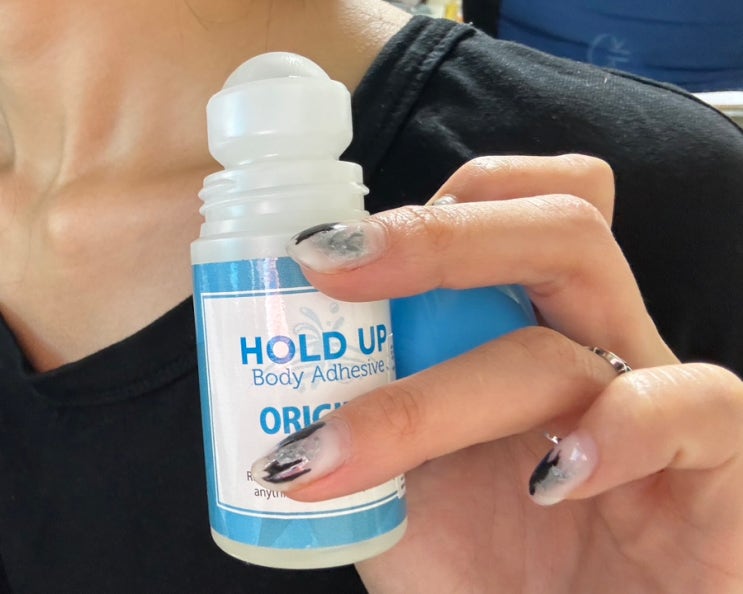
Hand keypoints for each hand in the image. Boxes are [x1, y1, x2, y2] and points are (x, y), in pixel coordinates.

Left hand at [259, 155, 742, 592]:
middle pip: (561, 223)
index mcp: (520, 329)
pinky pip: (695, 405)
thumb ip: (354, 406)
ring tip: (340, 456)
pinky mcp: (715, 463)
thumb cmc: (474, 568)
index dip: (421, 212)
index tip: (318, 253)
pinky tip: (544, 484)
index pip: (507, 210)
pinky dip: (614, 431)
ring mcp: (652, 398)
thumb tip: (271, 358)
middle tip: (332, 268)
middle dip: (438, 236)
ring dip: (441, 395)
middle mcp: (591, 345)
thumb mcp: (391, 476)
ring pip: (570, 340)